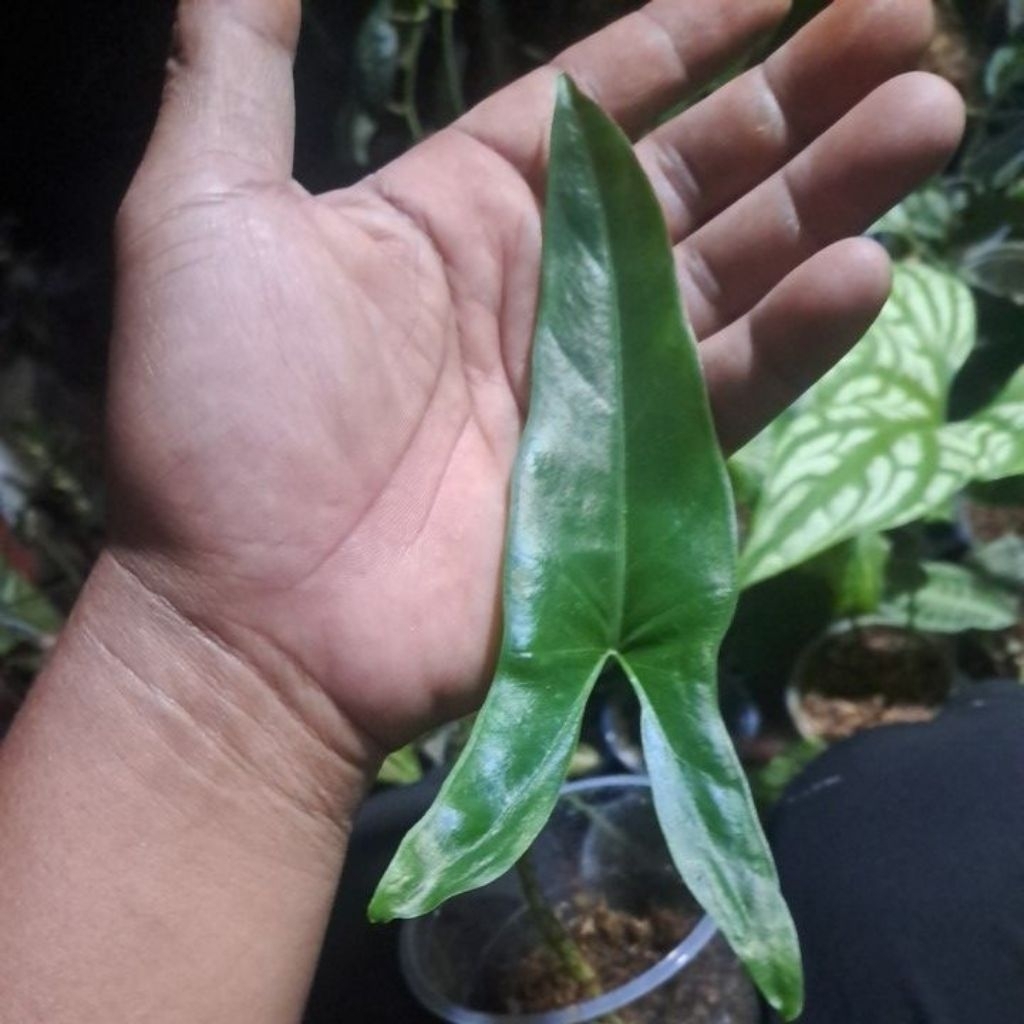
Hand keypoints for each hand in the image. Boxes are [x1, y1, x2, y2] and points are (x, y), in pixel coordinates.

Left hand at [109, 0, 962, 754]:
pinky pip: (725, 393)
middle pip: (696, 173)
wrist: (248, 619)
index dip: (693, 34)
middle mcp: (541, 292)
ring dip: (831, 196)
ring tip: (928, 116)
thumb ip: (240, 68)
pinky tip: (861, 271)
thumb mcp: (203, 213)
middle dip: (801, 97)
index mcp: (457, 214)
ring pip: (734, 272)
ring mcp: (592, 391)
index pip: (599, 102)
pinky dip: (792, 337)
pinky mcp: (626, 484)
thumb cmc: (216, 419)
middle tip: (909, 27)